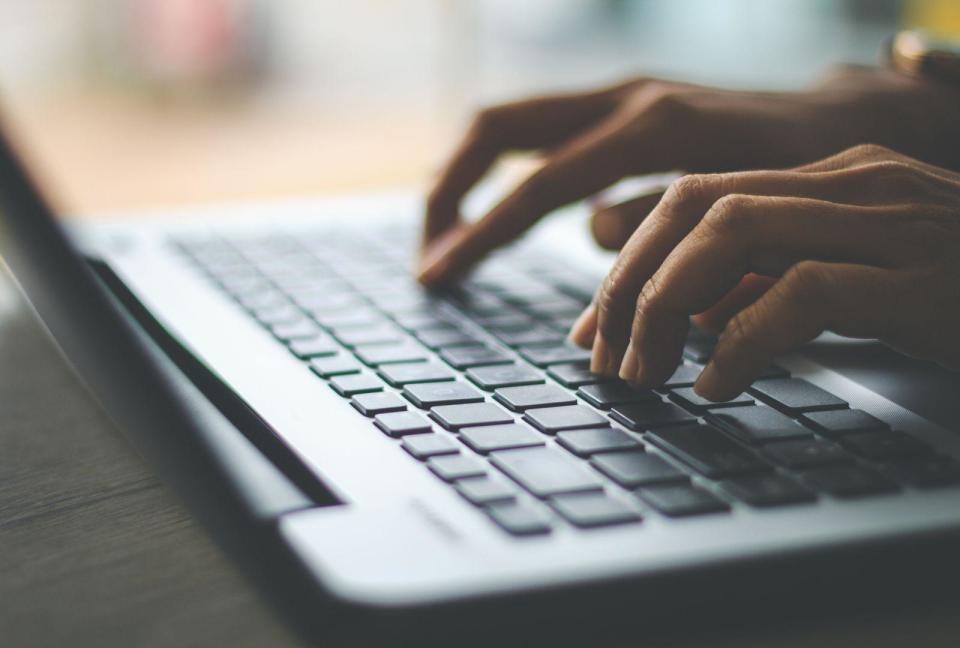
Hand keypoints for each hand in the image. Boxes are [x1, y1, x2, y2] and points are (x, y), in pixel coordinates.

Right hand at [418, 66, 959, 284]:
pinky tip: (498, 216)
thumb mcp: (750, 209)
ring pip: (511, 123)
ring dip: (468, 179)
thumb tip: (591, 234)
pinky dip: (506, 174)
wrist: (849, 117)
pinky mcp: (622, 106)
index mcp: (656, 127)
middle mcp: (626, 97)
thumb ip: (665, 223)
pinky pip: (541, 134)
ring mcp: (620, 94)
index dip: (481, 235)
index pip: (539, 185)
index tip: (438, 277)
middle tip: (429, 255)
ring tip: (448, 240)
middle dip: (448, 191)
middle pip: (497, 128)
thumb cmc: (810, 172)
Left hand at [568, 144, 959, 400]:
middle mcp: (856, 183)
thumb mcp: (853, 287)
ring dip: (667, 306)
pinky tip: (716, 387)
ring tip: (643, 372)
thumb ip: (773, 284)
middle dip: (631, 282)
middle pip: (696, 205)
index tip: (593, 325)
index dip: (629, 259)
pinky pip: (803, 292)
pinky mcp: (922, 278)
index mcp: (833, 177)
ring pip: (733, 232)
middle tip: (603, 355)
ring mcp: (893, 222)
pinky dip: (742, 340)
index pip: (696, 196)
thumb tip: (689, 317)